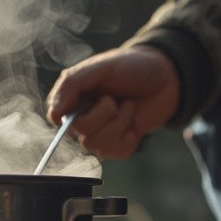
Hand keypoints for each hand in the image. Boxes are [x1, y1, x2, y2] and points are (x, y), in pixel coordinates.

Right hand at [46, 45, 180, 158]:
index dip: (76, 113)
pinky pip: (117, 153)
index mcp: (72, 99)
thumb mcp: (100, 66)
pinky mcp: (118, 146)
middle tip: (115, 99)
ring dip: (120, 123)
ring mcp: (100, 135)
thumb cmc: (131, 67)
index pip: (57, 118)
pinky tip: (134, 122)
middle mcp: (81, 119)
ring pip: (98, 146)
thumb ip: (72, 84)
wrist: (166, 76)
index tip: (96, 97)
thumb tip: (54, 114)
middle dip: (106, 115)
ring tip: (128, 106)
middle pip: (81, 135)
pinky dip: (130, 137)